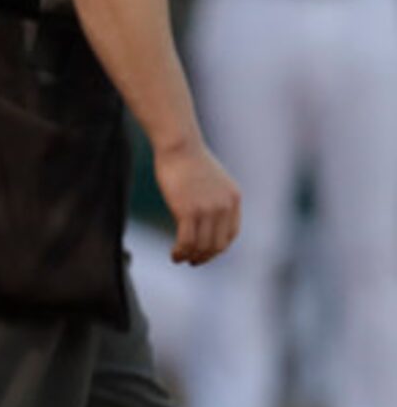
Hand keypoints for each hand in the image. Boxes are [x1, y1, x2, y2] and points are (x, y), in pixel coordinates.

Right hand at [155, 137, 240, 264]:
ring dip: (191, 256)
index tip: (205, 253)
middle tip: (191, 261)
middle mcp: (225, 206)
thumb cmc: (188, 159)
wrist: (179, 145)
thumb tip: (204, 214)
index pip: (231, 234)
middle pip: (217, 244)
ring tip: (179, 258)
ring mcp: (208, 209)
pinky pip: (186, 241)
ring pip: (202, 246)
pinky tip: (173, 254)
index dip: (218, 248)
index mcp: (233, 199)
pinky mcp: (188, 211)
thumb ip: (213, 197)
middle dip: (204, 256)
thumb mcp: (211, 180)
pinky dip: (180, 252)